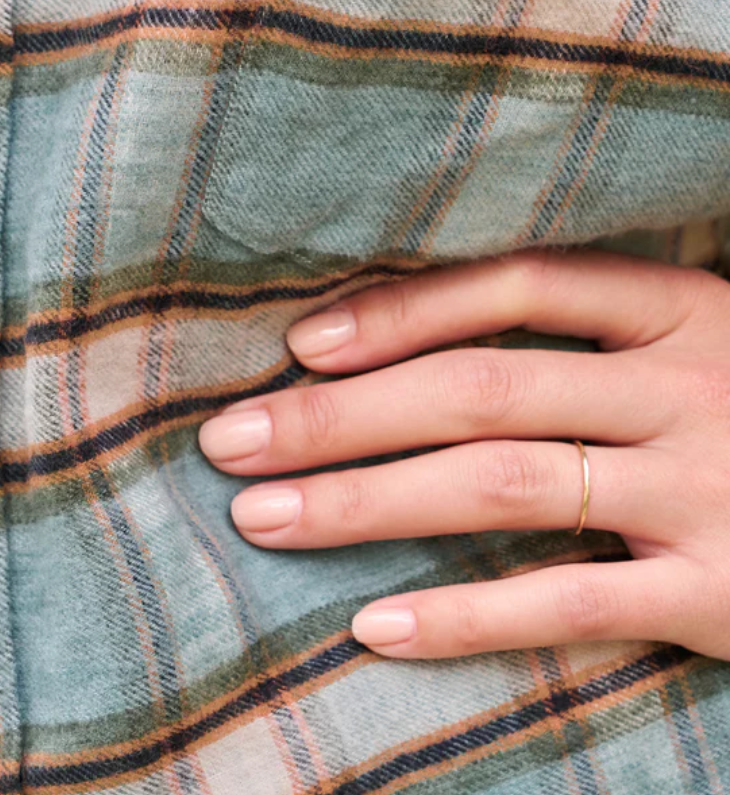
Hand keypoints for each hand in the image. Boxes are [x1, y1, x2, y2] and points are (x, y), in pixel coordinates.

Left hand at [197, 247, 729, 660]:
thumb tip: (399, 352)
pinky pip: (570, 607)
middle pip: (479, 389)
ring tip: (261, 519)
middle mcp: (688, 387)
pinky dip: (465, 618)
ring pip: (502, 487)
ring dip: (366, 503)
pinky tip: (371, 625)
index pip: (517, 286)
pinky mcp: (724, 598)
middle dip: (341, 415)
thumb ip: (580, 346)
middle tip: (231, 441)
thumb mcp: (690, 350)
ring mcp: (707, 491)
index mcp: (681, 309)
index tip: (300, 343)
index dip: (401, 310)